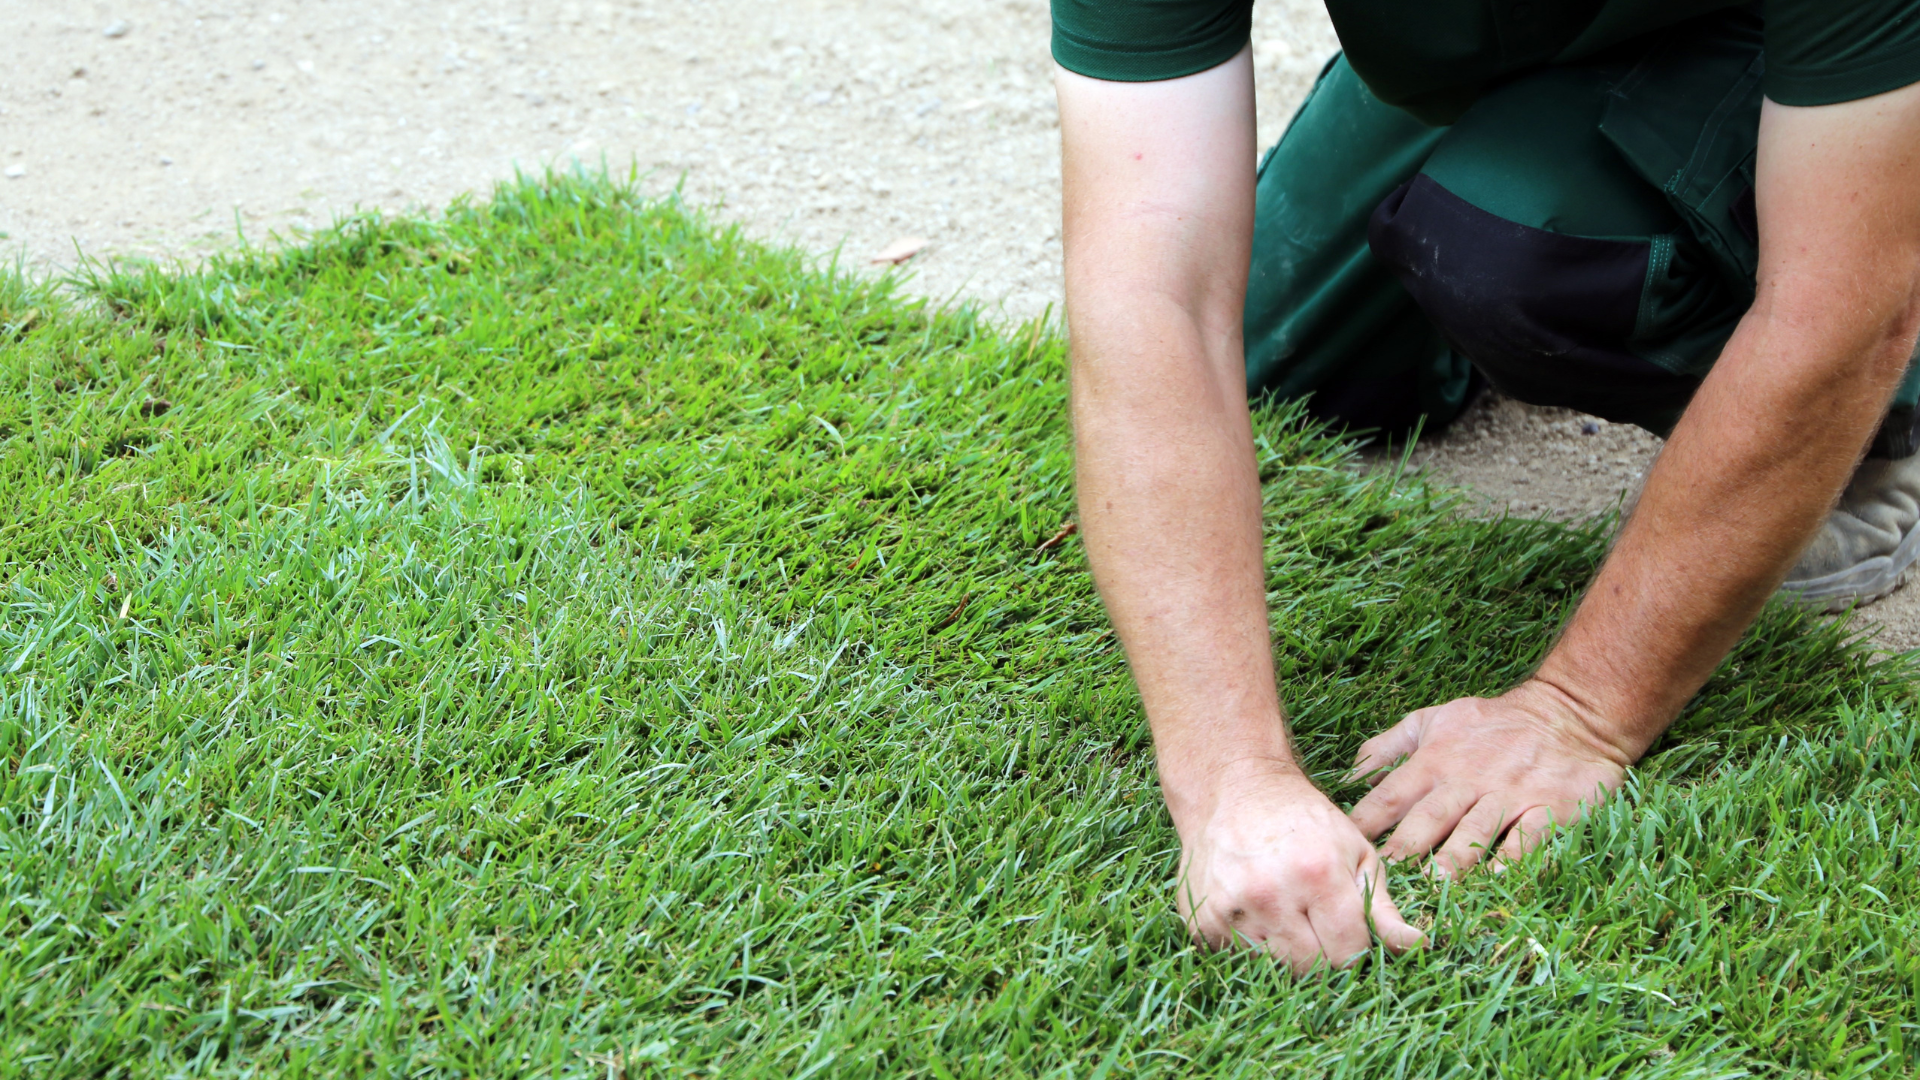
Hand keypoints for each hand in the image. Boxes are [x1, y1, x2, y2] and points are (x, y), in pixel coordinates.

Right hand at [1176, 762, 1423, 972]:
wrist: (1232, 788)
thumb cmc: (1304, 819)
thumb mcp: (1355, 852)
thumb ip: (1384, 907)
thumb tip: (1419, 947)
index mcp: (1316, 874)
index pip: (1348, 953)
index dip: (1354, 947)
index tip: (1347, 928)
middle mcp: (1268, 894)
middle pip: (1310, 968)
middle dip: (1321, 954)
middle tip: (1315, 921)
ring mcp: (1228, 909)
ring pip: (1273, 968)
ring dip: (1283, 950)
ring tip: (1283, 911)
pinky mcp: (1201, 922)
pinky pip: (1236, 959)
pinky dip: (1249, 946)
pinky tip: (1253, 910)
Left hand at [1348, 680, 1635, 874]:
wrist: (1567, 714)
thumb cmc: (1489, 723)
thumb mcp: (1431, 720)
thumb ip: (1387, 747)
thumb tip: (1348, 775)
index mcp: (1434, 761)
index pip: (1391, 795)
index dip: (1367, 822)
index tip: (1347, 849)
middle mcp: (1468, 779)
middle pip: (1430, 817)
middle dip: (1406, 848)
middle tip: (1385, 880)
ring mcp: (1509, 795)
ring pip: (1476, 830)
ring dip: (1455, 859)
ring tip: (1435, 887)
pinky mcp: (1549, 808)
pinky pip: (1529, 838)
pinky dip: (1514, 859)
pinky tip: (1499, 880)